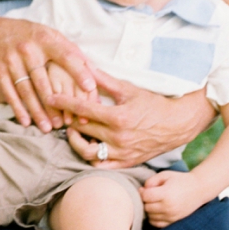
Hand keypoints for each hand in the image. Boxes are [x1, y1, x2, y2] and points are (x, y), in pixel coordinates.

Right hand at [0, 17, 96, 134]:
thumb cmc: (30, 36)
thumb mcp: (50, 35)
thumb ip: (71, 51)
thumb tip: (94, 69)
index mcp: (45, 39)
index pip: (65, 56)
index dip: (78, 71)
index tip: (90, 87)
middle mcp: (27, 49)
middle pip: (42, 80)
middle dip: (54, 103)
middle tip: (64, 123)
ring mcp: (11, 60)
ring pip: (26, 90)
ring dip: (37, 111)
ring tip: (47, 128)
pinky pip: (9, 93)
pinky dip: (18, 108)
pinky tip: (26, 121)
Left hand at [51, 72, 214, 168]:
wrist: (178, 124)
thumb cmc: (153, 104)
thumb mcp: (128, 89)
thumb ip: (103, 80)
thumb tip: (84, 64)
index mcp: (118, 117)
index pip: (82, 110)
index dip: (63, 102)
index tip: (50, 97)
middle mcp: (119, 137)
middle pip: (82, 131)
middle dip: (69, 122)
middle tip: (63, 114)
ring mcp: (123, 153)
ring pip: (88, 154)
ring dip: (77, 143)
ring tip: (75, 132)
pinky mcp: (127, 163)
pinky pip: (101, 165)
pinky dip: (91, 157)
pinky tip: (90, 145)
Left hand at [141, 170, 208, 226]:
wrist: (199, 189)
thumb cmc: (180, 180)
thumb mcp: (165, 175)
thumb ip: (151, 181)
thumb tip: (142, 190)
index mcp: (166, 194)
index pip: (145, 197)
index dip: (142, 192)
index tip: (144, 189)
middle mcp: (169, 207)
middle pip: (146, 207)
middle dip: (145, 201)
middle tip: (149, 195)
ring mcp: (172, 216)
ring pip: (150, 217)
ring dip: (149, 210)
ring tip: (154, 202)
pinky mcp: (174, 221)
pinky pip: (157, 224)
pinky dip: (154, 218)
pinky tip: (157, 210)